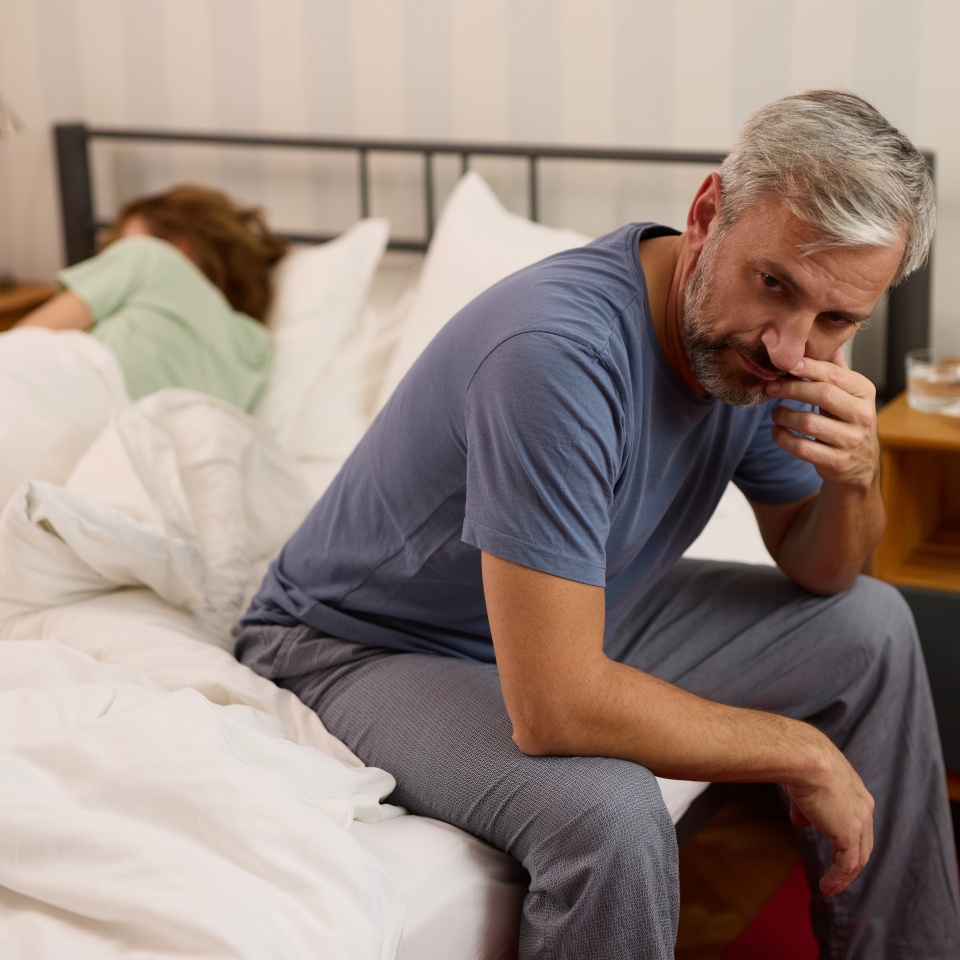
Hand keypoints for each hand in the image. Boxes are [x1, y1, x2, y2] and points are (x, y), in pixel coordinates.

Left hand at [765, 352, 879, 490]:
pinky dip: (783, 438)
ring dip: (784, 415)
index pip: (834, 375)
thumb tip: (825, 337)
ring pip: (809, 424)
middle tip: (771, 387)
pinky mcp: (837, 462)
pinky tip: (777, 431)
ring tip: (774, 412)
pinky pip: (802, 448)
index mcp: (864, 392)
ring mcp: (850, 440)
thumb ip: (835, 367)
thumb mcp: (849, 392)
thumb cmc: (847, 420)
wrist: (860, 463)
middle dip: (792, 389)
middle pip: (823, 395)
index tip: (785, 363)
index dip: (807, 367)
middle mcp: (862, 415)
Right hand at [784, 741, 874, 897]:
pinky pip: (847, 865)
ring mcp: (860, 821)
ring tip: (829, 889)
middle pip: (863, 843)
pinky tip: (826, 886)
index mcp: (856, 791)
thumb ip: (805, 807)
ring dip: (844, 876)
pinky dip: (838, 878)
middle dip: (850, 862)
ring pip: (858, 858)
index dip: (847, 838)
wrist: (804, 757)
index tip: (835, 851)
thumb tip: (800, 824)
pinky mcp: (849, 834)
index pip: (857, 821)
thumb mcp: (804, 784)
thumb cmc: (799, 761)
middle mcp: (864, 806)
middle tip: (837, 876)